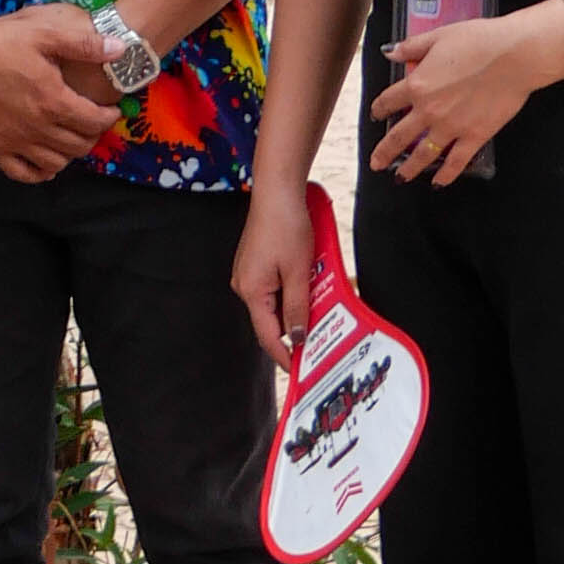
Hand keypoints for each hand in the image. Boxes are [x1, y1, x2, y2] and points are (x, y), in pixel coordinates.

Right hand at [0, 0, 121, 183]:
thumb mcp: (44, 32)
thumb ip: (84, 43)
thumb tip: (121, 50)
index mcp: (52, 101)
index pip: (94, 121)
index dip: (109, 117)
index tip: (112, 109)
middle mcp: (36, 127)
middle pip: (77, 145)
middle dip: (92, 136)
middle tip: (94, 123)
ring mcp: (13, 140)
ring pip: (54, 162)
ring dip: (69, 154)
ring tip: (71, 138)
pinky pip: (21, 171)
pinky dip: (37, 172)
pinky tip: (45, 165)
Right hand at [233, 182, 316, 374]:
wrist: (277, 193)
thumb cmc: (286, 227)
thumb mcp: (298, 272)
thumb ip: (297, 307)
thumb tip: (297, 338)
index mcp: (250, 291)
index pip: (267, 335)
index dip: (284, 355)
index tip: (301, 370)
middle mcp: (244, 285)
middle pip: (270, 321)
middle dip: (293, 332)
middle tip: (319, 342)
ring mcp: (248, 275)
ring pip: (273, 305)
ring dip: (295, 310)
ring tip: (318, 313)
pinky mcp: (255, 265)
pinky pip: (273, 290)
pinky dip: (290, 294)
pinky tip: (308, 290)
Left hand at [369, 10, 562, 184]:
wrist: (514, 56)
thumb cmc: (479, 40)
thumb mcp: (438, 36)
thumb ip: (412, 47)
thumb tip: (391, 53)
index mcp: (418, 84)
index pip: (389, 101)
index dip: (379, 109)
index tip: (376, 115)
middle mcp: (430, 110)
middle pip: (399, 136)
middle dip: (384, 152)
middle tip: (376, 163)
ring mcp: (452, 126)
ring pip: (423, 154)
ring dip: (409, 168)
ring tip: (401, 177)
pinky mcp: (475, 136)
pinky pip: (456, 161)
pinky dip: (446, 174)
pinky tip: (439, 182)